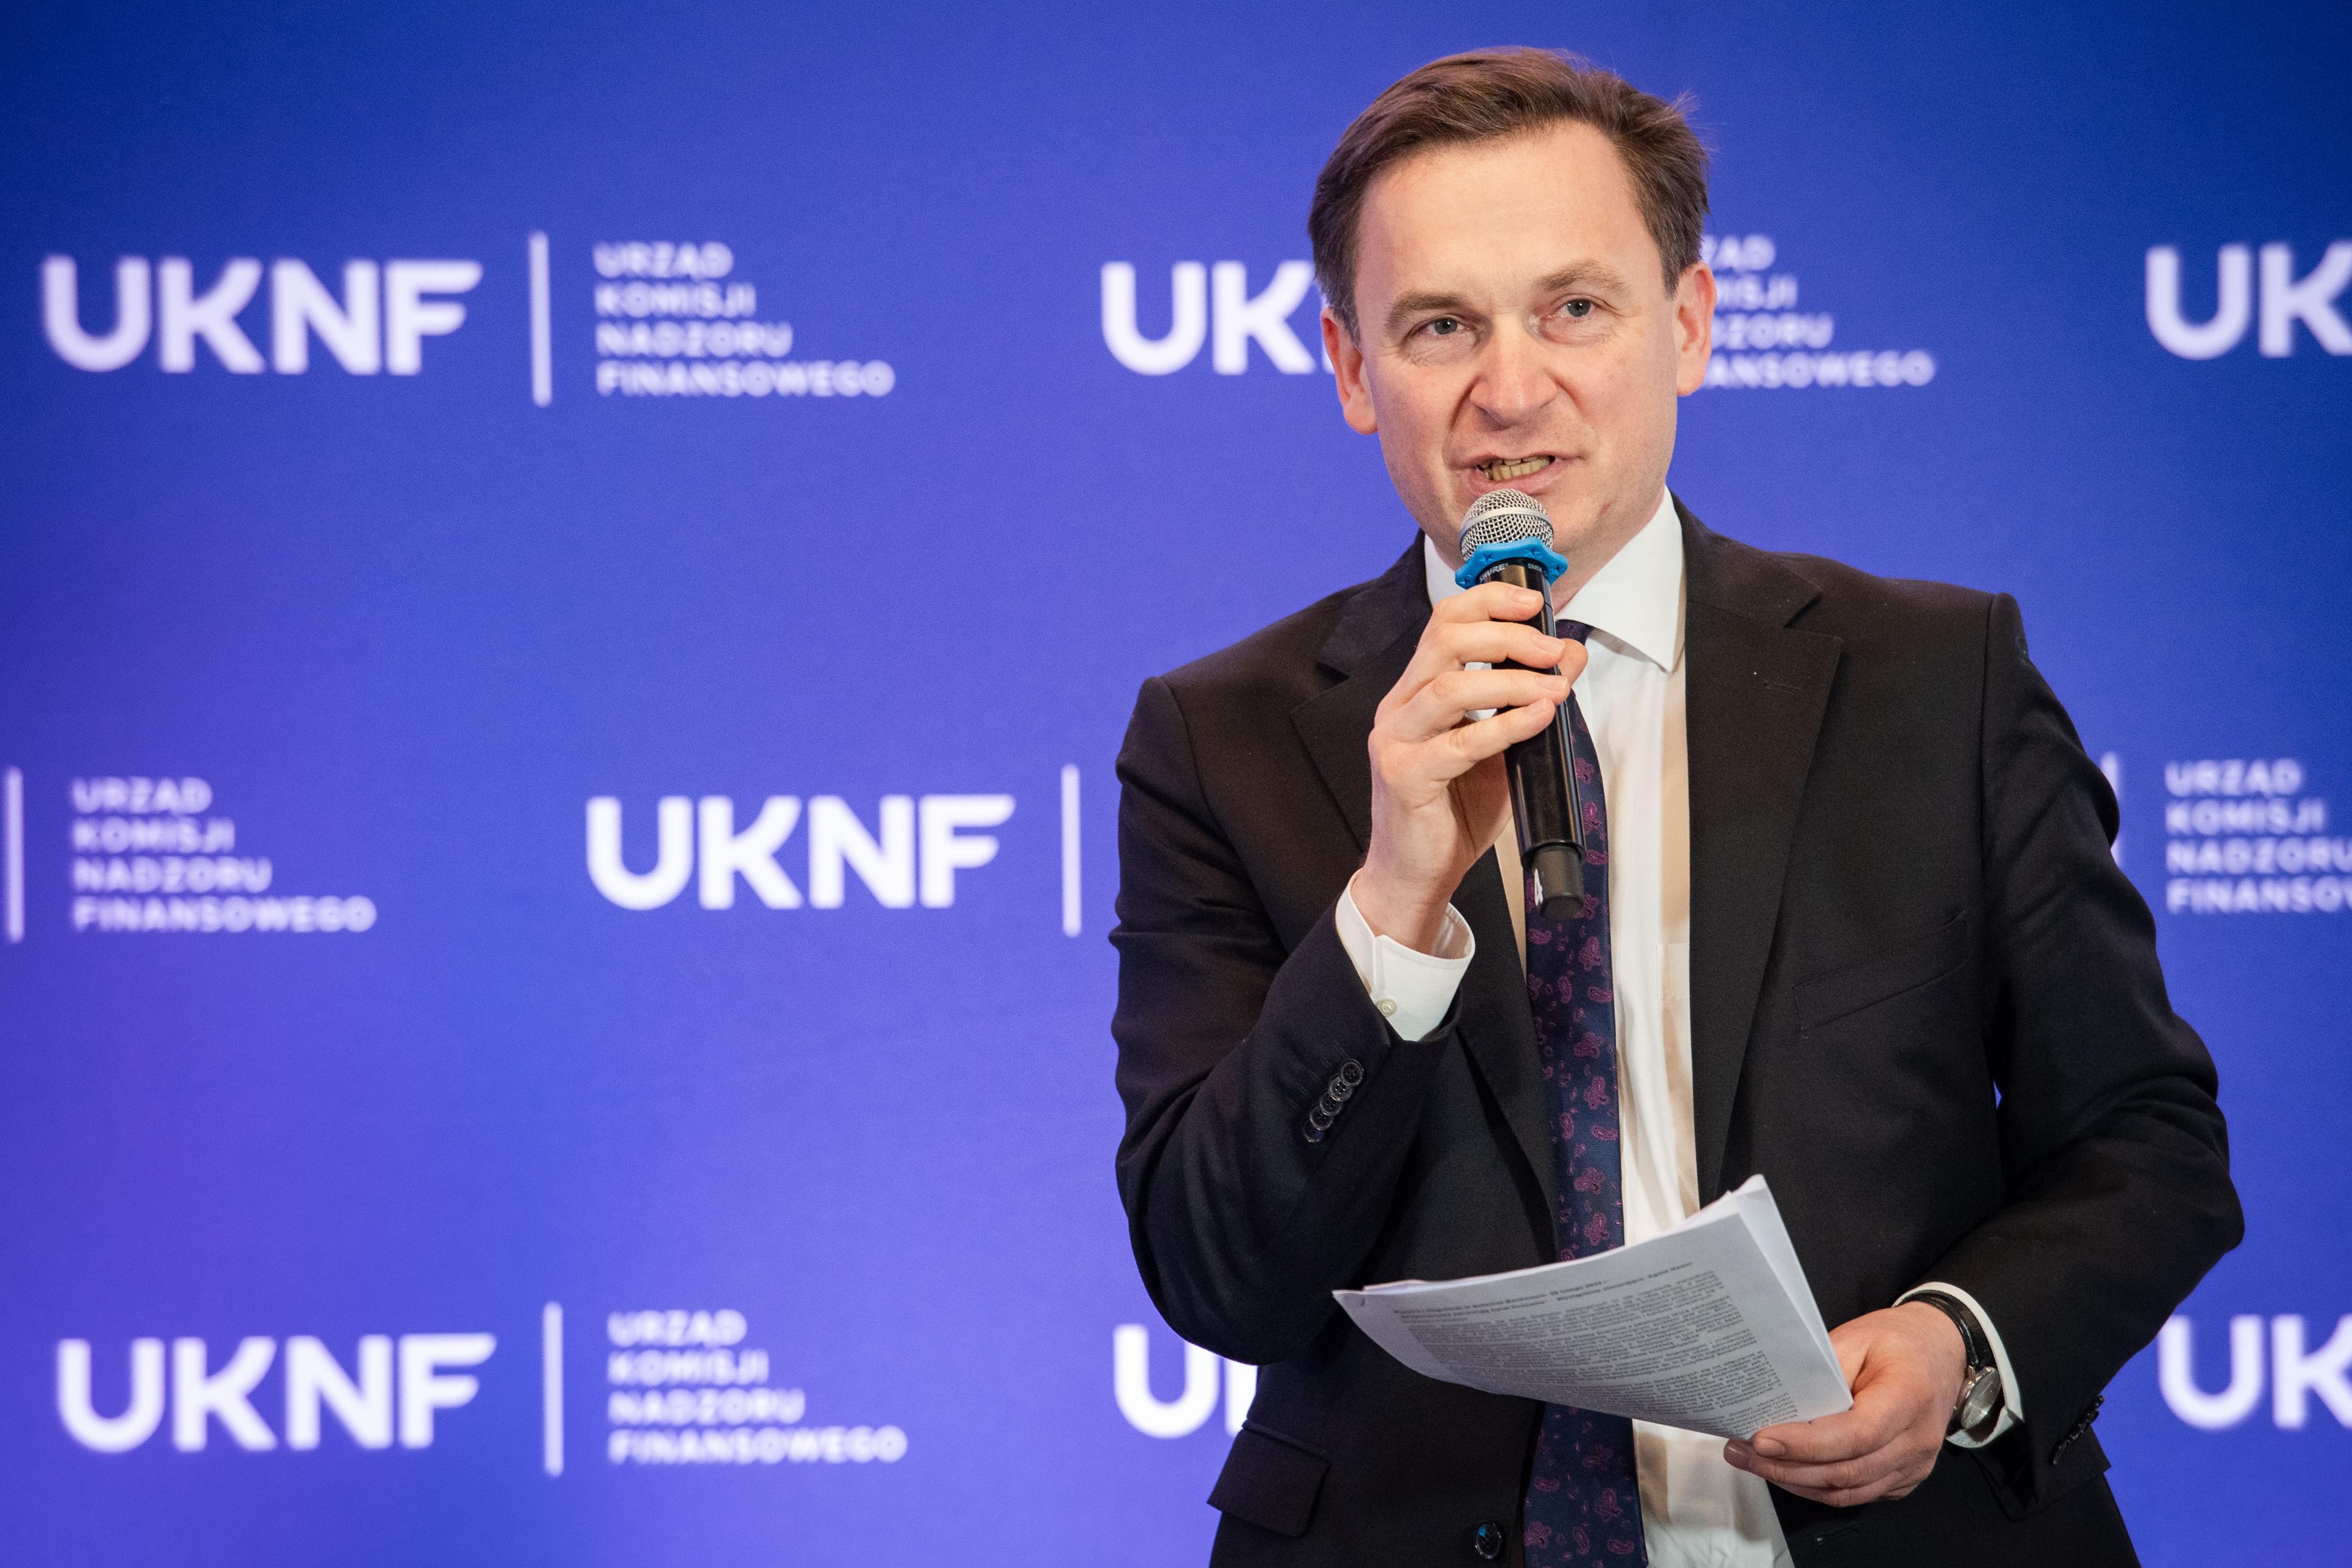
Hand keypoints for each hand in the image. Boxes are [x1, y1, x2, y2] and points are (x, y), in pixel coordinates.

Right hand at [1354, 581, 1583, 951]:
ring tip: (1555, 689)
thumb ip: (1526, 702)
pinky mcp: (1404, 776)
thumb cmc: (1452, 812)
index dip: (1488, 602)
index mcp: (1417, 691)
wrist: (1415, 873)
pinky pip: (1459, 743)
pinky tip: (1538, 719)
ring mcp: (1396, 740)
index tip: (1533, 601)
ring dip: (1512, 683)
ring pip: (1450, 688)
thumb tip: (1567, 657)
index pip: (1444, 622)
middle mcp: (1399, 707)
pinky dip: (1506, 726)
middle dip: (1507, 636)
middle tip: (1551, 650)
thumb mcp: (1500, 747)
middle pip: (1445, 641)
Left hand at [1722, 1302, 1967, 1507]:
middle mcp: (1917, 1440)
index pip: (1856, 1434)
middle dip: (1786, 1467)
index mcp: (1910, 1396)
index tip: (1762, 1439)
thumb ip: (1820, 1371)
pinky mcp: (1904, 1479)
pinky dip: (1817, 1487)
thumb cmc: (1897, 1341)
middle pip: (1847, 1471)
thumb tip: (1777, 1401)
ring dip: (1795, 1481)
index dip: (1806, 1444)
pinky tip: (1786, 1470)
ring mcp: (1915, 1465)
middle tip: (1742, 1451)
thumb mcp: (1856, 1337)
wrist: (1939, 1353)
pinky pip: (1857, 1495)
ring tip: (1752, 1461)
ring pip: (1848, 1492)